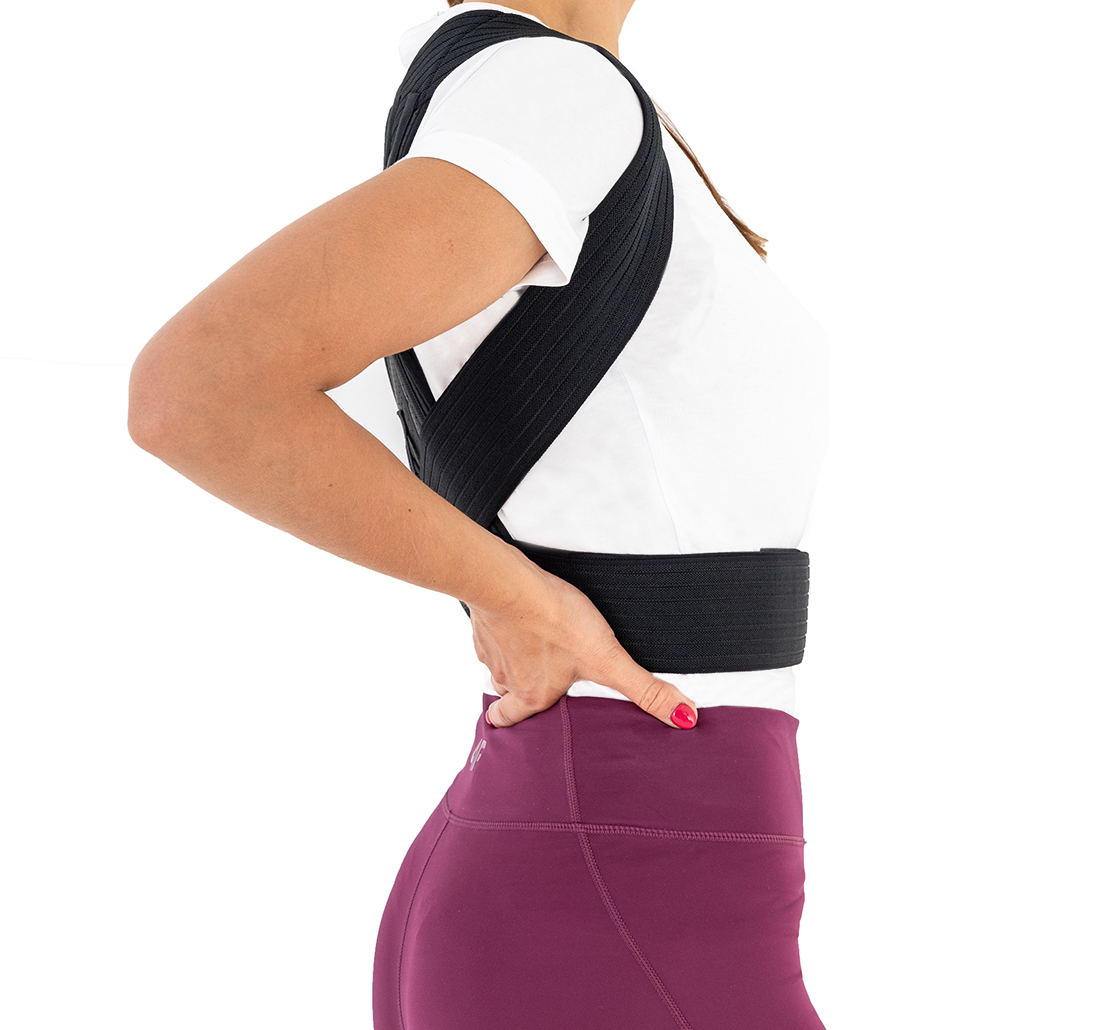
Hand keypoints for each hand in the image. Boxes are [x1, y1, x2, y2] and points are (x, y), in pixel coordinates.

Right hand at [468, 556, 697, 730]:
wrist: (510, 584)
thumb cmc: (556, 621)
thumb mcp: (608, 660)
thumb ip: (645, 690)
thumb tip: (684, 718)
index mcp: (532, 694)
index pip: (510, 719)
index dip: (508, 722)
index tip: (504, 723)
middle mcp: (507, 677)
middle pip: (504, 690)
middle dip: (512, 689)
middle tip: (522, 682)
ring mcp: (490, 647)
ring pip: (496, 661)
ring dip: (507, 656)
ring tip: (523, 644)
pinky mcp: (482, 618)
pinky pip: (487, 630)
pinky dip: (498, 626)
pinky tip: (511, 614)